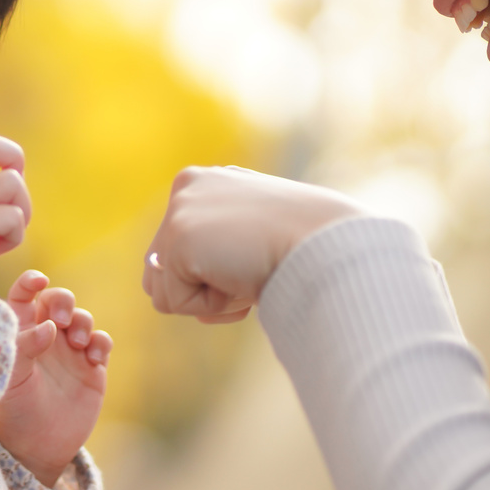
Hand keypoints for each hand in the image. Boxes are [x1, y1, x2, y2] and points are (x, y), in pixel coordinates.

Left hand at [0, 270, 109, 488]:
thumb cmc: (16, 411)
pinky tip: (93, 358)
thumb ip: (24, 349)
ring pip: (82, 318)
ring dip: (83, 322)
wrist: (39, 447)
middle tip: (62, 318)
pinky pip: (102, 341)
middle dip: (63, 301)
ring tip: (78, 343)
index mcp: (19, 333)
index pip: (22, 296)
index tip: (39, 280)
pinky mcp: (91, 367)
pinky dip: (101, 343)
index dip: (30, 282)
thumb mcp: (11, 381)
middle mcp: (44, 336)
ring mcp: (69, 350)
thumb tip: (48, 327)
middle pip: (58, 301)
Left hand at [143, 166, 364, 322]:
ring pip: (163, 289)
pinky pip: (174, 303)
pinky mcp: (178, 238)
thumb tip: (168, 300)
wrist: (328, 243)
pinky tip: (242, 276)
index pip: (179, 250)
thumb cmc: (304, 248)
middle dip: (204, 288)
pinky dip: (211, 305)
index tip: (254, 260)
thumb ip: (213, 257)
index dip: (212, 276)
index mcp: (206, 183)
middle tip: (250, 270)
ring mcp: (179, 209)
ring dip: (207, 298)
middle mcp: (186, 188)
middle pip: (162, 271)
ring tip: (245, 272)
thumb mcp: (253, 242)